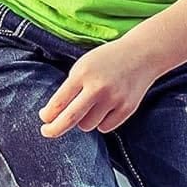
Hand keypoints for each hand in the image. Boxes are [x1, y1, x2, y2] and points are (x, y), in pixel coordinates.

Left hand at [39, 37, 159, 137]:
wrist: (142, 54)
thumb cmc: (107, 61)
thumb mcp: (84, 66)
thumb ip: (70, 88)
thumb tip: (53, 116)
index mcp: (83, 73)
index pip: (58, 102)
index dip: (47, 115)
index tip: (43, 119)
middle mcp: (98, 87)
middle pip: (69, 119)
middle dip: (54, 129)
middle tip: (46, 132)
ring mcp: (114, 99)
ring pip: (87, 125)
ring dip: (83, 120)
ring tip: (91, 106)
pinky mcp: (127, 108)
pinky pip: (105, 127)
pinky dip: (101, 122)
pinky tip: (106, 108)